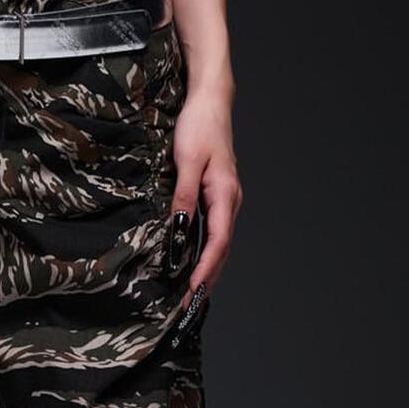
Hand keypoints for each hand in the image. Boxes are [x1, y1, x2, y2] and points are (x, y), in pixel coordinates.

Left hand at [169, 85, 242, 298]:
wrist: (210, 101)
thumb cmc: (200, 126)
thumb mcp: (187, 160)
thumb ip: (184, 195)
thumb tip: (179, 226)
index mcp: (225, 195)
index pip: (218, 241)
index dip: (206, 268)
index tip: (194, 290)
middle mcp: (229, 201)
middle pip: (222, 249)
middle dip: (208, 278)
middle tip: (192, 305)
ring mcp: (224, 200)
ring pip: (219, 243)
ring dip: (208, 269)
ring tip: (194, 294)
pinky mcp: (215, 196)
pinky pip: (213, 232)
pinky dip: (205, 252)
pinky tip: (194, 263)